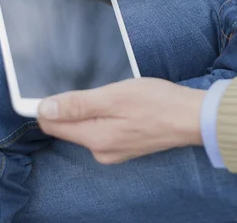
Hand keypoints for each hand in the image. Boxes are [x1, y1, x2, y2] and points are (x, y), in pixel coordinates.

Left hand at [36, 78, 205, 164]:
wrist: (192, 117)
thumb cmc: (157, 103)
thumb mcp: (114, 96)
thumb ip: (77, 104)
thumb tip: (44, 109)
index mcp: (94, 139)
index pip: (52, 124)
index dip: (47, 104)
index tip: (57, 86)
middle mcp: (100, 150)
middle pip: (69, 126)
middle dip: (74, 104)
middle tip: (97, 86)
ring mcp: (113, 150)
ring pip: (87, 126)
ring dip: (92, 108)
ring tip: (114, 94)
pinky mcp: (124, 146)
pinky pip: (103, 128)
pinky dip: (106, 114)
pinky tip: (123, 104)